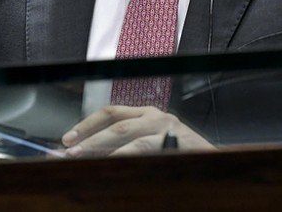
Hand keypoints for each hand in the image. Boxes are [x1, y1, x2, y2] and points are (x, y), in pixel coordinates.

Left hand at [60, 105, 215, 156]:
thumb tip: (91, 155)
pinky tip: (114, 168)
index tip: (67, 140)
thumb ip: (126, 146)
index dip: (87, 125)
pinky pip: (145, 151)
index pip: (111, 113)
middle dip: (90, 138)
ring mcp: (167, 128)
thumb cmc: (179, 155)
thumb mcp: (150, 144)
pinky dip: (126, 159)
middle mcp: (155, 116)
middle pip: (116, 124)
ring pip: (129, 137)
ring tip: (85, 160)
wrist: (214, 161)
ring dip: (103, 149)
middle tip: (70, 152)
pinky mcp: (176, 141)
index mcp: (146, 114)